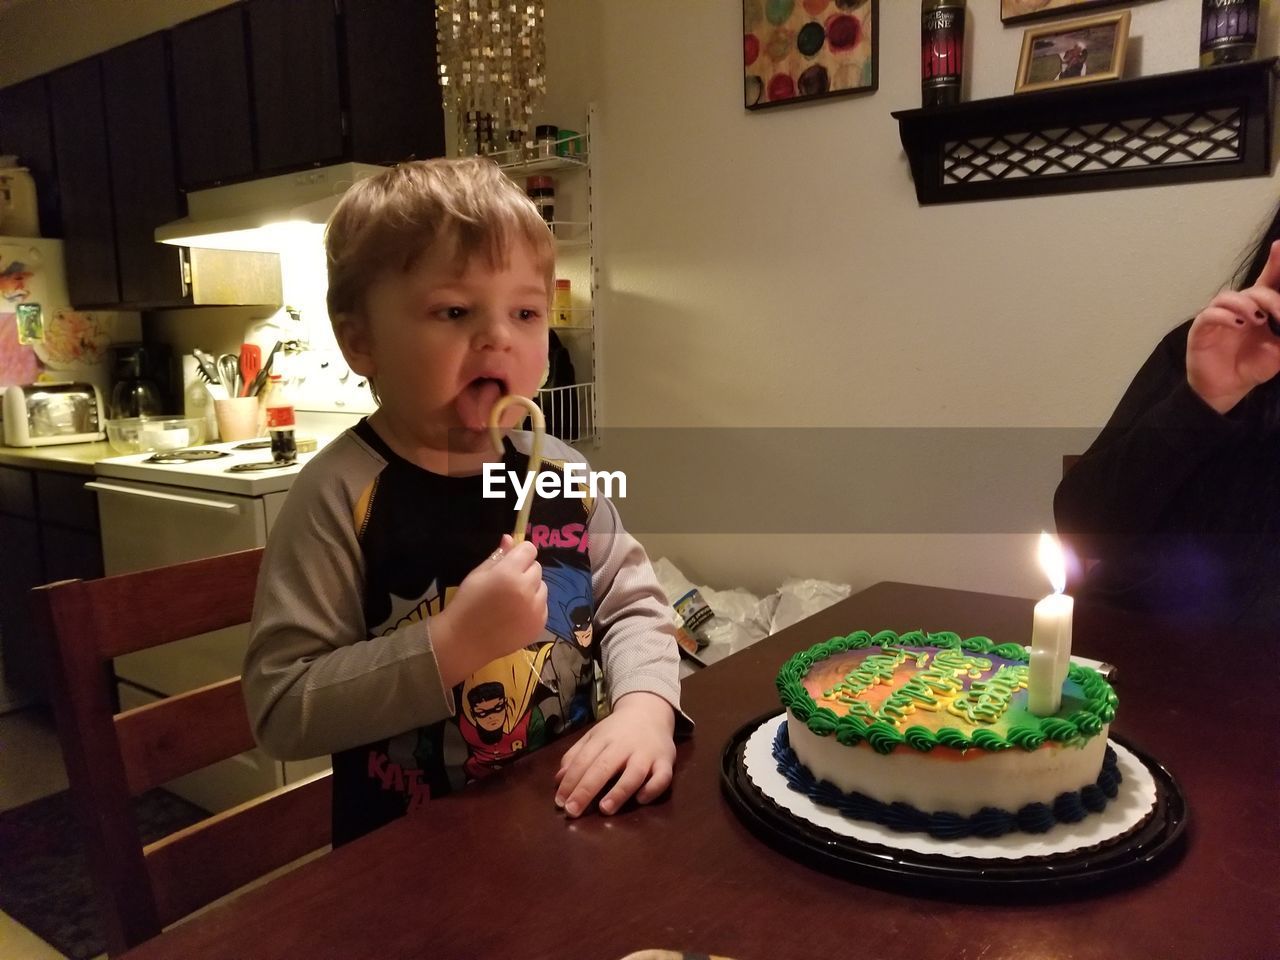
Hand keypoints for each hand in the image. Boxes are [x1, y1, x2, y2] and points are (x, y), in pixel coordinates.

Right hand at [431, 534, 546, 686]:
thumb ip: (498, 556)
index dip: (520, 553)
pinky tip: (515, 615)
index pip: (529, 550)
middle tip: (506, 584)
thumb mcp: (478, 574)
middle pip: (537, 568)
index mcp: (509, 573)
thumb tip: (510, 538)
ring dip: (531, 589)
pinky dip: (533, 607)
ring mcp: (535, 609)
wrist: (464, 641)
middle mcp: (527, 589)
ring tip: (511, 601)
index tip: (511, 562)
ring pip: (542, 587)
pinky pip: (543, 607)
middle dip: (524, 571)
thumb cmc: (467, 604)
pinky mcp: (539, 625)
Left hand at [554, 691, 675, 816]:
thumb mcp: (593, 737)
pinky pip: (663, 777)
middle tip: (572, 811)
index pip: (583, 760)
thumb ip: (575, 756)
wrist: (649, 710)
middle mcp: (624, 745)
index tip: (560, 802)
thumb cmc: (617, 730)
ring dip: (619, 791)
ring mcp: (647, 753)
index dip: (570, 781)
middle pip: (604, 767)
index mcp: (603, 738)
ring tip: (604, 809)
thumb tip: (558, 780)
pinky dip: (653, 789)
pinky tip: (640, 799)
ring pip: (634, 773)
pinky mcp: (666, 761)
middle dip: (586, 790)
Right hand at [1187, 239, 1279, 413]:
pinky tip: (1237, 324)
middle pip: (1254, 288)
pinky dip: (1224, 316)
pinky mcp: (1202, 328)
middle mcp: (1240, 307)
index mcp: (1261, 308)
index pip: (1269, 281)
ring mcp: (1219, 316)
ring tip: (1257, 319)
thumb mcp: (1279, 352)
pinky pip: (1210, 314)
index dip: (1275, 263)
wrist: (1227, 390)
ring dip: (1245, 304)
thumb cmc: (1252, 367)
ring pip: (1229, 296)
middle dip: (1270, 298)